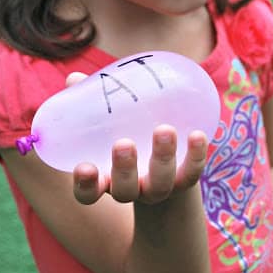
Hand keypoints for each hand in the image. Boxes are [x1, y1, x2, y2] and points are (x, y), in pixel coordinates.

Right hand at [65, 72, 207, 205]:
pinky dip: (196, 155)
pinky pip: (192, 173)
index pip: (88, 193)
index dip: (85, 185)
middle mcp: (131, 190)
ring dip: (162, 157)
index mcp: (104, 182)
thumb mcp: (104, 127)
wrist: (162, 170)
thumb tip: (74, 79)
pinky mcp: (185, 181)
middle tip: (124, 143)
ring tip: (164, 129)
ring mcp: (159, 188)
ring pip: (160, 182)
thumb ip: (89, 105)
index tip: (84, 167)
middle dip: (124, 169)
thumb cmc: (122, 139)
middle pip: (125, 189)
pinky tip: (197, 134)